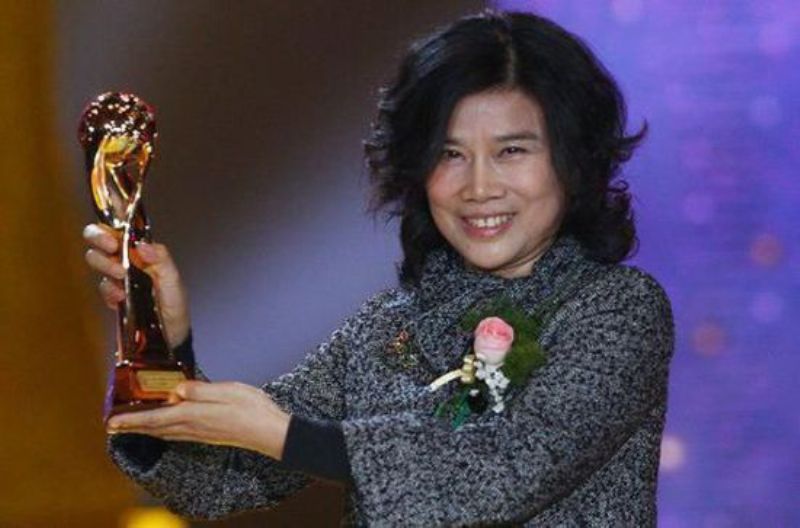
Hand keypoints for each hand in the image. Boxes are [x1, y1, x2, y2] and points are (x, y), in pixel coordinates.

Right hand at [82, 223, 190, 347]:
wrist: (171, 336)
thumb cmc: (175, 305)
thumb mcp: (174, 281)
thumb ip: (162, 260)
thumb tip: (142, 245)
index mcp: (143, 251)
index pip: (121, 227)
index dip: (111, 221)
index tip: (114, 232)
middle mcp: (127, 259)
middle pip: (99, 238)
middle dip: (99, 239)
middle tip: (112, 249)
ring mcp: (117, 277)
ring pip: (96, 259)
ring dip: (104, 264)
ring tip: (121, 277)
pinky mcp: (111, 296)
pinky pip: (101, 286)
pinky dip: (108, 290)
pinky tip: (121, 297)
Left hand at [106, 381, 291, 460]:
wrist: (270, 432)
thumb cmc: (252, 408)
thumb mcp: (227, 391)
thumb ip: (200, 390)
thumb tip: (177, 390)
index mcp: (194, 414)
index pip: (155, 418)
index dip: (131, 420)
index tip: (111, 422)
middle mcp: (193, 427)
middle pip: (155, 428)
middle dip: (132, 426)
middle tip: (111, 426)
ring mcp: (200, 433)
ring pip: (164, 432)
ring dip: (144, 429)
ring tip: (130, 426)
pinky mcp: (207, 435)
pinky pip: (175, 434)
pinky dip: (161, 431)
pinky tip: (162, 428)